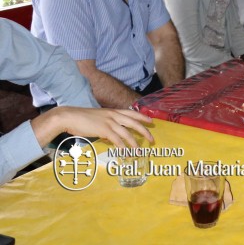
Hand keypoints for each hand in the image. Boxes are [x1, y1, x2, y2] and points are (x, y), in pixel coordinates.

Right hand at [35, 107, 154, 148]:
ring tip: (139, 151)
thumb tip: (111, 137)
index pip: (132, 113)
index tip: (151, 121)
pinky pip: (116, 140)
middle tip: (152, 139)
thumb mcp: (98, 118)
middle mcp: (113, 115)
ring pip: (127, 133)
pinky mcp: (103, 130)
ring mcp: (109, 122)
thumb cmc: (81, 118)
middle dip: (145, 131)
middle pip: (134, 123)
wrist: (69, 117)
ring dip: (134, 143)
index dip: (142, 117)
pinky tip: (125, 153)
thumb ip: (106, 125)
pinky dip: (122, 147)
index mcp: (113, 111)